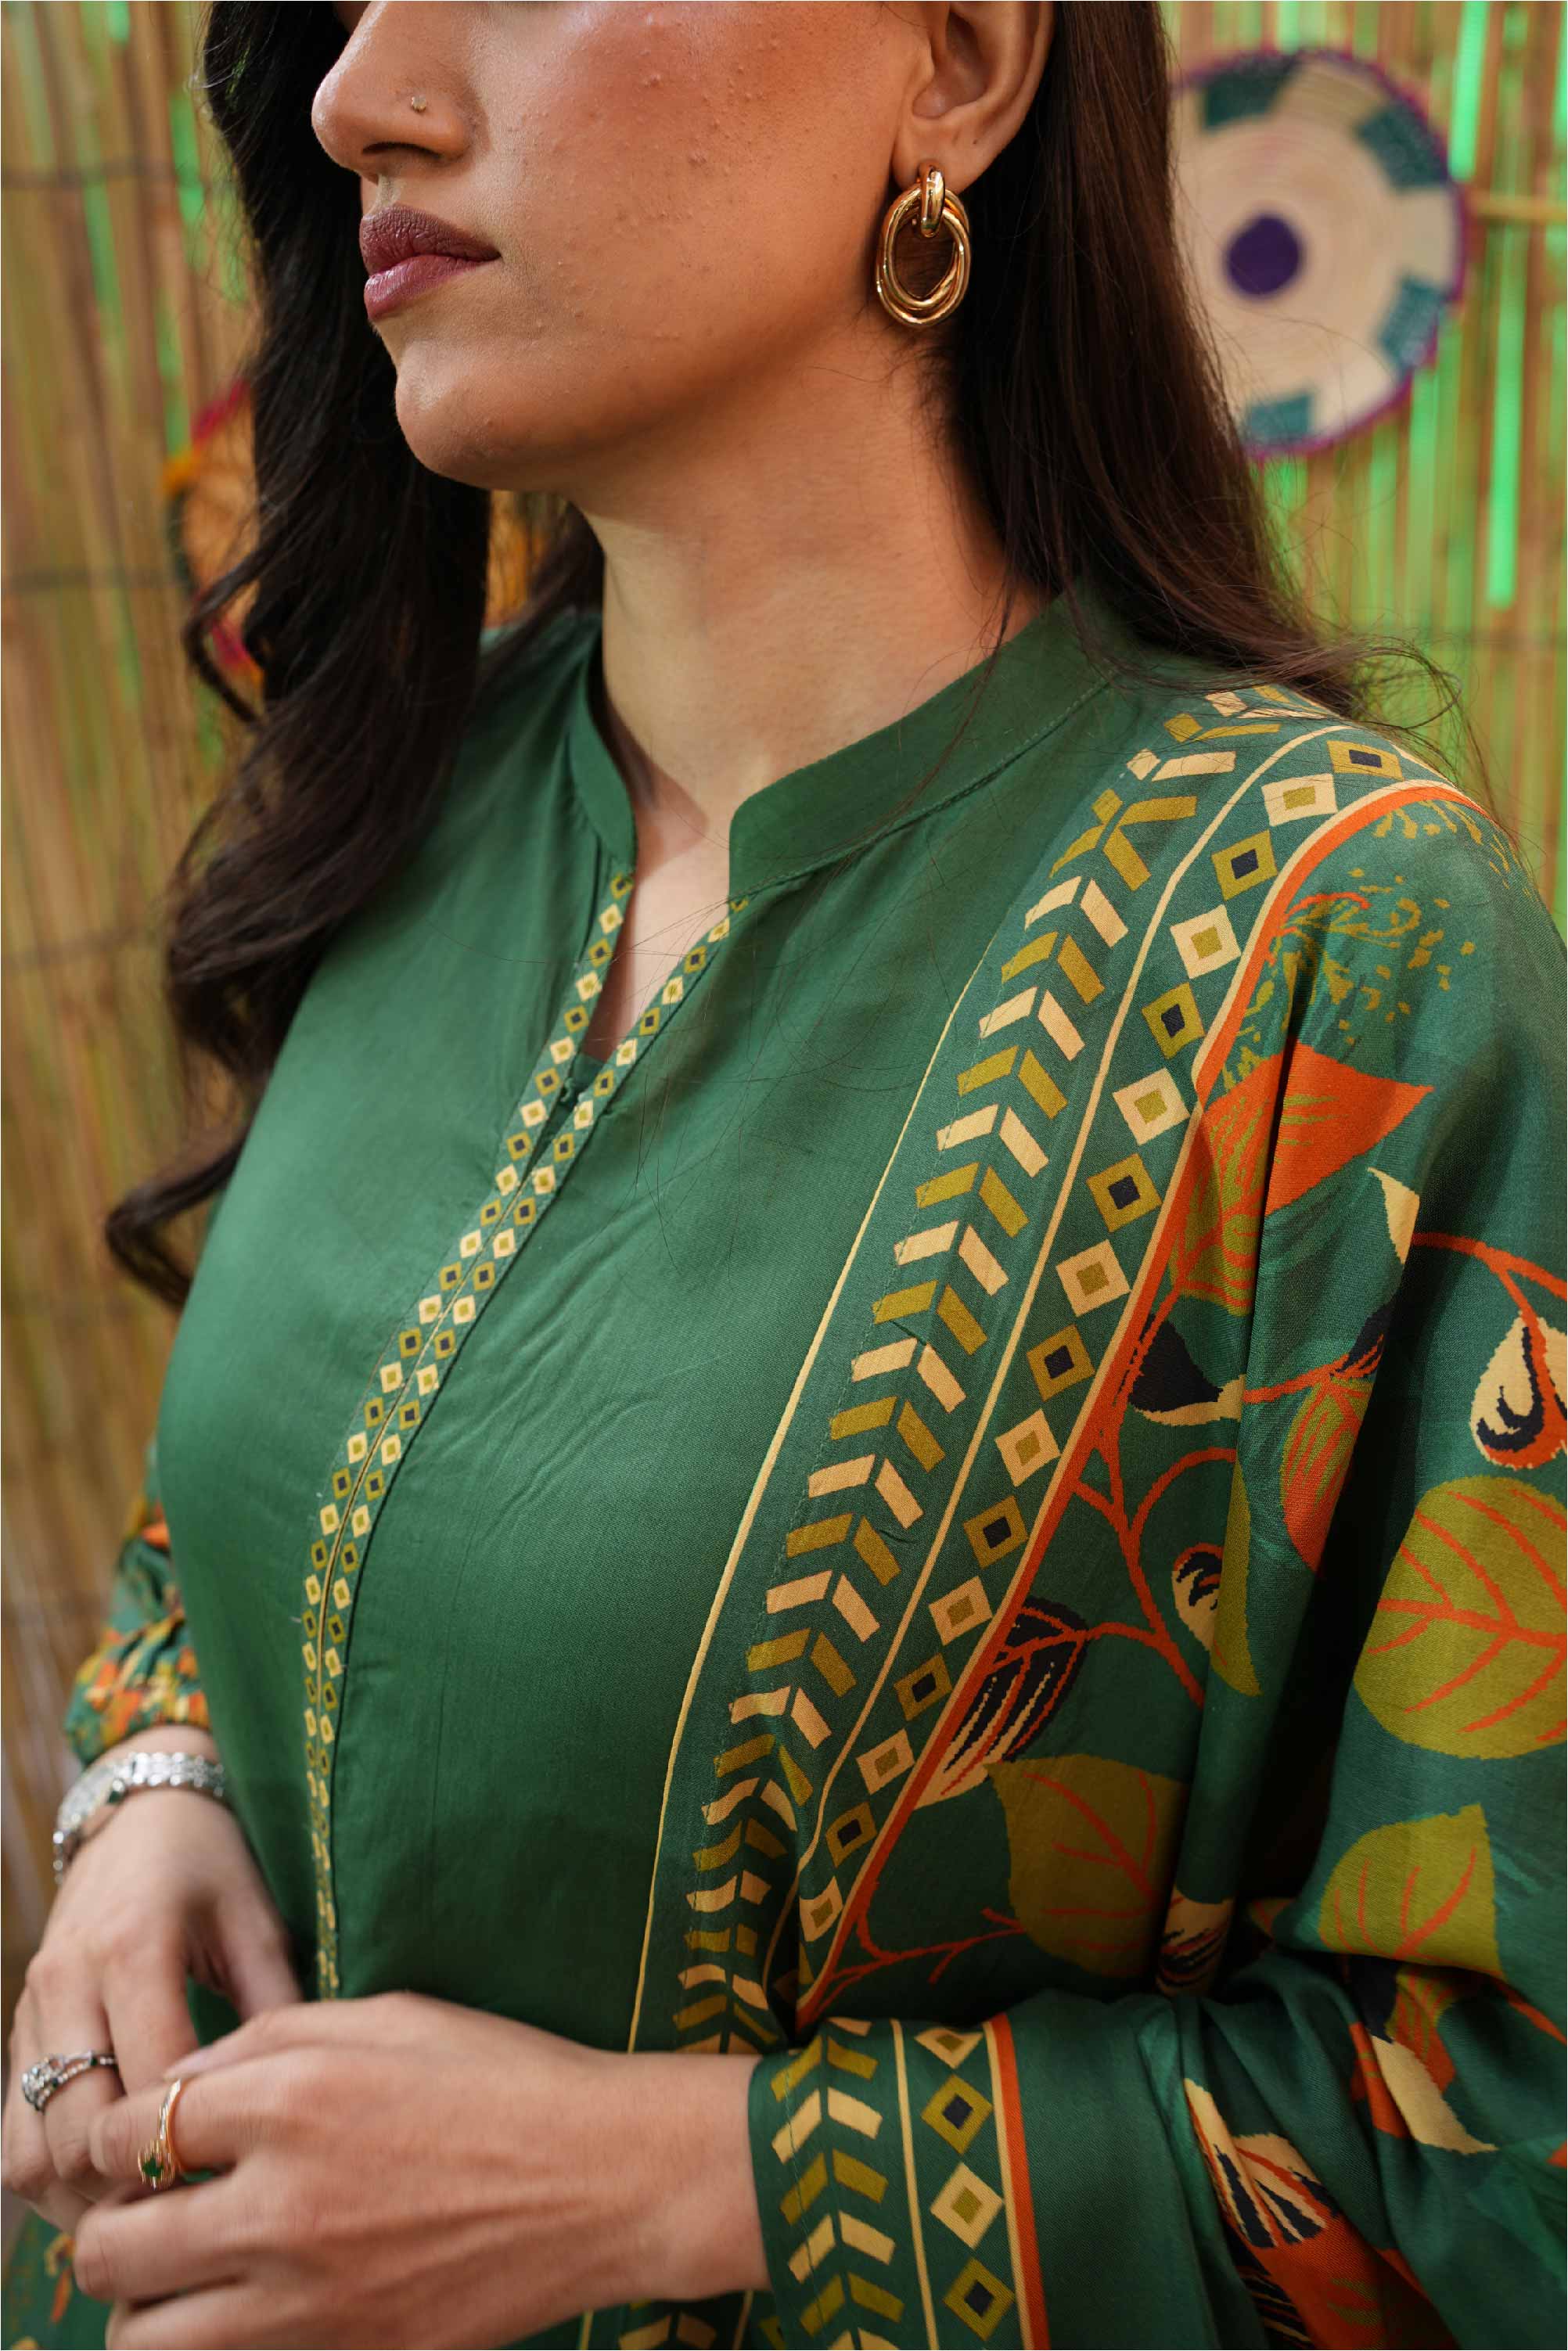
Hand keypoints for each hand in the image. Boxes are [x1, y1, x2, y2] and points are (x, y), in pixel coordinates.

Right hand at [1, 1730, 301, 2231]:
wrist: (138, 1812)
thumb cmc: (213, 1864)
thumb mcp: (257, 1918)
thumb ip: (275, 2007)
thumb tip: (299, 2107)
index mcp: (131, 1947)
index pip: (147, 2081)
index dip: (189, 2148)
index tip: (241, 2188)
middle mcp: (66, 1982)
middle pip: (77, 2130)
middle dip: (133, 2187)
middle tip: (198, 2221)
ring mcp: (31, 2011)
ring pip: (29, 2149)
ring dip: (84, 2199)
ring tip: (156, 2221)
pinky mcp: (18, 2034)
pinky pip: (11, 2136)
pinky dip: (54, 2180)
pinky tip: (114, 2192)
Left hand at [73, 1992, 766, 2347]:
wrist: (607, 2178)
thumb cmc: (505, 2078)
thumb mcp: (389, 2016)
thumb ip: (270, 2037)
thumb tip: (183, 2082)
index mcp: (290, 2099)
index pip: (130, 2131)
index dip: (117, 2135)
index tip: (139, 2139)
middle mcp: (281, 2205)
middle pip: (111, 2250)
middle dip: (111, 2229)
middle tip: (147, 2214)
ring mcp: (310, 2299)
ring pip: (144, 2341)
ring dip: (143, 2309)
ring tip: (179, 2278)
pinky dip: (213, 2346)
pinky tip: (245, 2308)